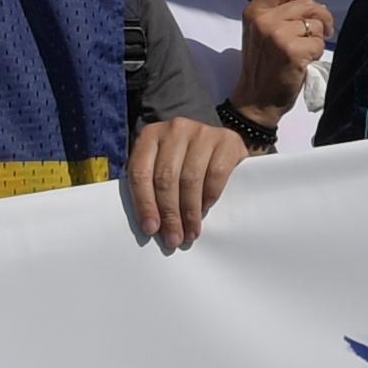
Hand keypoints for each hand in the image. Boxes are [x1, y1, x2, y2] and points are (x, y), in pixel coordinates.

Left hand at [127, 117, 249, 248]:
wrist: (219, 141)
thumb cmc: (184, 161)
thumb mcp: (161, 165)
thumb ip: (151, 186)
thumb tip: (151, 226)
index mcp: (150, 135)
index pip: (140, 173)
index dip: (144, 204)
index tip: (151, 229)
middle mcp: (175, 129)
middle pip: (166, 178)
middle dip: (169, 214)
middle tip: (173, 238)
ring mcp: (202, 132)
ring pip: (190, 179)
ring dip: (189, 212)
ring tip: (190, 232)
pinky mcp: (227, 140)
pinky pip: (216, 174)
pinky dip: (209, 196)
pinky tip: (205, 210)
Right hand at [230, 0, 333, 125]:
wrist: (257, 99)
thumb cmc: (263, 65)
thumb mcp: (261, 32)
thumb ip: (280, 12)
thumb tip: (312, 1)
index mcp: (254, 11)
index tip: (306, 4)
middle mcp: (264, 20)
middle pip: (307, 2)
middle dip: (320, 16)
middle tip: (320, 31)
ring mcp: (277, 35)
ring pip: (315, 23)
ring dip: (317, 37)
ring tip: (305, 50)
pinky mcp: (292, 52)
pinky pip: (318, 43)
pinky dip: (317, 52)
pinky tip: (305, 61)